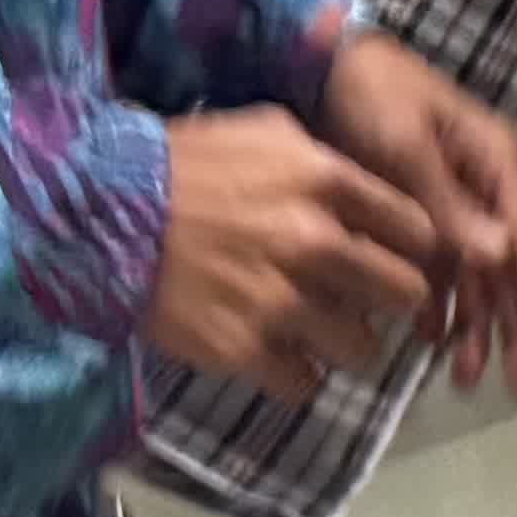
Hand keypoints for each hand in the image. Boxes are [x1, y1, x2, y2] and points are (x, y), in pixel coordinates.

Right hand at [142, 105, 436, 401]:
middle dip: (388, 298)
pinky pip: (307, 384)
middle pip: (406, 294)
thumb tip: (372, 191)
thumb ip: (325, 160)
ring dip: (344, 342)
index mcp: (325, 182)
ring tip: (313, 328)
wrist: (99, 210)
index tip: (396, 256)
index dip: (413, 248)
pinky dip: (296, 374)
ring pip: (363, 349)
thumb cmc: (182, 164)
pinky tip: (275, 352)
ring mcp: (281, 303)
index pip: (418, 231)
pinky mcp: (246, 351)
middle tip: (360, 297)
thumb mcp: (262, 132)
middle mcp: (314, 243)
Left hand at [316, 30, 516, 392]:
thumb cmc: (372, 92)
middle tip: (515, 382)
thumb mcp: (406, 144)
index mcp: (493, 164)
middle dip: (512, 326)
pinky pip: (439, 271)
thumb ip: (448, 203)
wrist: (317, 62)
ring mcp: (452, 207)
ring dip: (475, 326)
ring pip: (476, 278)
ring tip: (465, 378)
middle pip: (508, 268)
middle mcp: (482, 191)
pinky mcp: (421, 217)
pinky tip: (430, 341)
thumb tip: (498, 255)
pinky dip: (437, 306)